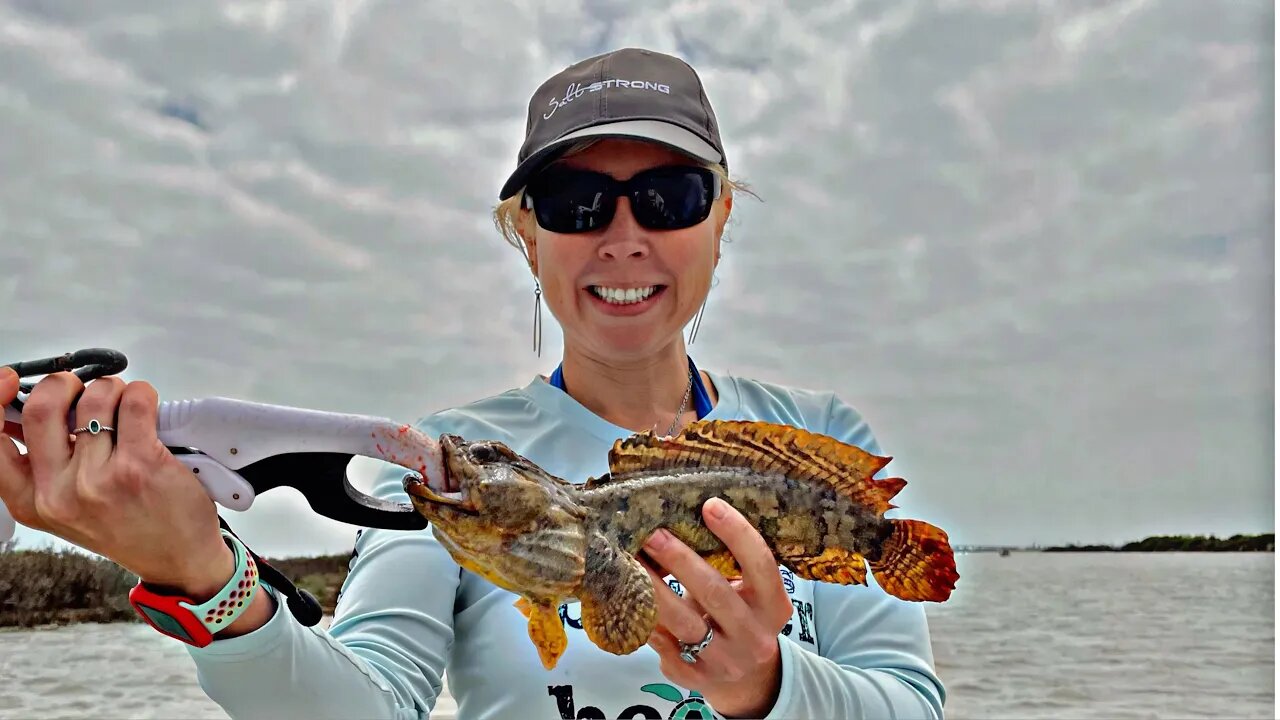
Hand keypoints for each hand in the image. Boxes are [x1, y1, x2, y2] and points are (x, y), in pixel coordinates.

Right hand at [0, 369, 233, 597]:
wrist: (177, 559)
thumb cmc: (124, 525)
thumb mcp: (66, 504)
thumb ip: (44, 462)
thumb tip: (28, 406)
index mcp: (29, 501)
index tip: (9, 380)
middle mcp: (58, 493)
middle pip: (42, 408)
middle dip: (63, 384)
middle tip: (81, 388)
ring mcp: (100, 480)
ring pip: (95, 399)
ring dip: (110, 390)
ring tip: (122, 404)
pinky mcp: (141, 465)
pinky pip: (135, 403)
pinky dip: (141, 393)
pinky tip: (145, 405)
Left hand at [641, 498, 794, 718]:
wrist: (747, 681)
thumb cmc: (742, 618)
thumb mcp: (750, 595)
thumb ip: (728, 567)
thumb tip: (682, 519)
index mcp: (774, 607)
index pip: (761, 565)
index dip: (737, 533)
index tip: (710, 505)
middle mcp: (754, 636)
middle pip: (715, 592)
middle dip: (680, 559)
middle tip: (652, 533)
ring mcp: (725, 662)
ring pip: (683, 621)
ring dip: (653, 587)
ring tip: (631, 560)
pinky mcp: (695, 679)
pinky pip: (663, 645)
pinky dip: (645, 618)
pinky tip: (628, 597)